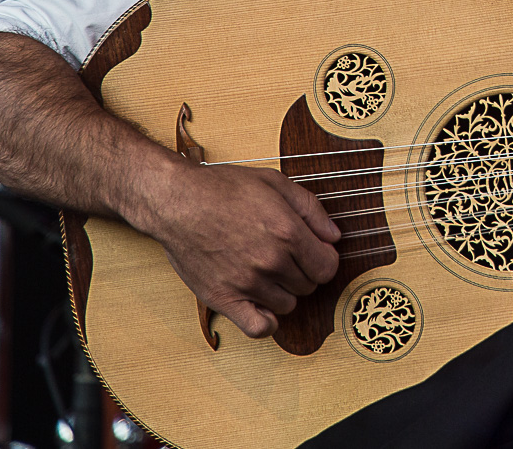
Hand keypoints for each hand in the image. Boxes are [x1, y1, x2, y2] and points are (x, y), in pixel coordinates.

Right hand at [135, 161, 341, 337]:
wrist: (177, 201)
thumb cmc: (224, 188)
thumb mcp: (276, 183)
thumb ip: (311, 209)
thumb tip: (334, 236)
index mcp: (288, 232)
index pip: (327, 267)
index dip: (323, 259)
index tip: (312, 253)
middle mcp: (271, 261)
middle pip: (308, 285)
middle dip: (302, 272)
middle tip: (284, 257)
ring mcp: (247, 282)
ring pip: (287, 305)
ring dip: (282, 292)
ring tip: (266, 272)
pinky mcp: (223, 298)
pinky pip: (258, 328)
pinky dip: (266, 321)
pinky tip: (261, 303)